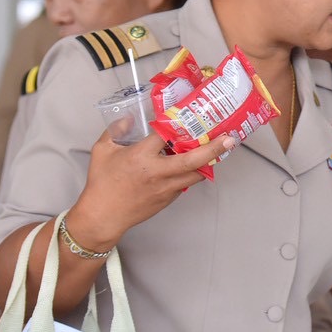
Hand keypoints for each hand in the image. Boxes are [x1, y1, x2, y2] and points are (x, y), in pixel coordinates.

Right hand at [66, 131, 231, 249]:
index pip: (166, 136)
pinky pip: (186, 183)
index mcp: (141, 157)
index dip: (179, 125)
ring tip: (217, 149)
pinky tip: (193, 165)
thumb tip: (129, 119)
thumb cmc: (101, 182)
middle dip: (215, 148)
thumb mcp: (102, 151)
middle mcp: (158, 172)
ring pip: (196, 174)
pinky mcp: (169, 199)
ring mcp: (166, 187)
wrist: (103, 216)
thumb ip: (116, 131)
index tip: (191, 116)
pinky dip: (192, 173)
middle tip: (229, 139)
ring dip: (207, 162)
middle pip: (193, 159)